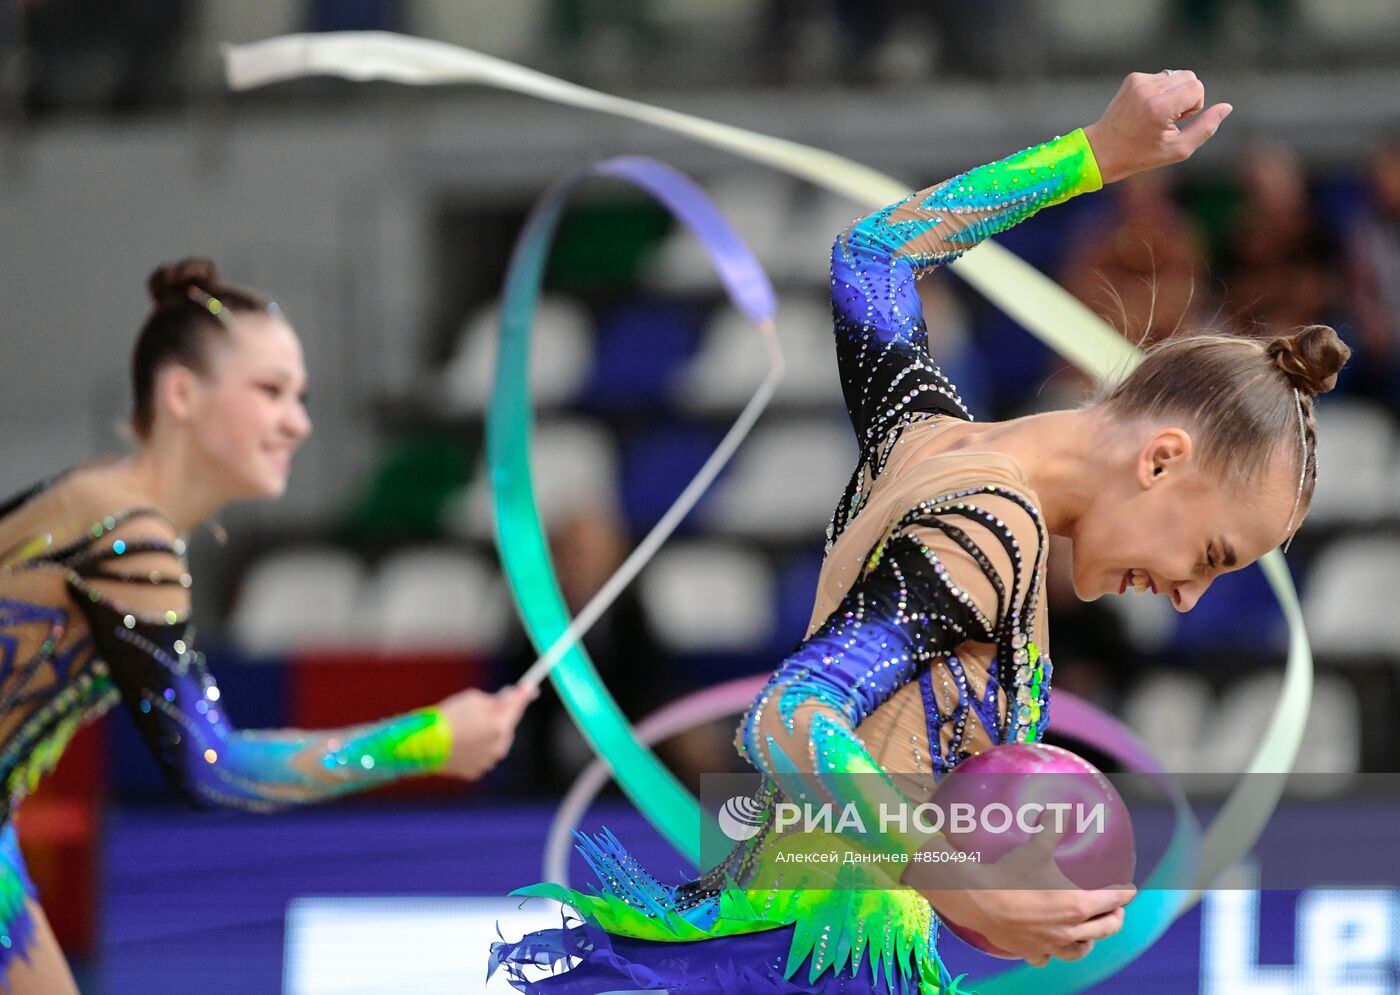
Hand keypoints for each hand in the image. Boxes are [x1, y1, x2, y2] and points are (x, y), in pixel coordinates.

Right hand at [436, 684, 537, 780]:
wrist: (423, 744)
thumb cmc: (447, 717)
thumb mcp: (473, 699)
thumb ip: (496, 701)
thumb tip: (511, 699)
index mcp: (500, 727)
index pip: (517, 708)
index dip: (523, 696)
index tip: (530, 689)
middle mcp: (499, 747)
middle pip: (507, 727)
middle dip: (501, 717)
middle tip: (492, 706)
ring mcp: (487, 762)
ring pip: (494, 743)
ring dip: (488, 734)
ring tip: (467, 727)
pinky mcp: (475, 772)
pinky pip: (482, 756)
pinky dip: (476, 748)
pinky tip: (461, 742)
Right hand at [904, 823, 1135, 966]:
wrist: (978, 900)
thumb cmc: (1010, 874)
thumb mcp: (1035, 847)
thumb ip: (1052, 827)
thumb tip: (1059, 810)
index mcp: (1078, 905)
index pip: (1113, 901)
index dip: (1125, 894)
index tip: (1130, 891)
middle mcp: (1069, 930)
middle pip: (1104, 929)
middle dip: (1114, 918)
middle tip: (1116, 910)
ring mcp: (1050, 944)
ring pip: (1080, 950)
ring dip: (1089, 941)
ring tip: (1089, 934)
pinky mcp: (1030, 951)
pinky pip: (1047, 957)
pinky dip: (1052, 952)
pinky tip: (1049, 945)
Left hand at [1083, 70, 1231, 184]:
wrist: (1103, 150)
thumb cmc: (1141, 155)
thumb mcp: (1178, 150)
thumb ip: (1206, 128)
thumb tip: (1227, 107)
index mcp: (1159, 107)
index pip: (1197, 88)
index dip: (1194, 106)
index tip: (1178, 122)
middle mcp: (1148, 89)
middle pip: (1190, 77)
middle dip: (1187, 97)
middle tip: (1169, 119)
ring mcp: (1138, 81)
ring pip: (1177, 75)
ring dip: (1174, 93)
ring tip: (1158, 114)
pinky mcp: (1132, 79)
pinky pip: (1162, 77)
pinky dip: (1161, 91)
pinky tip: (1147, 108)